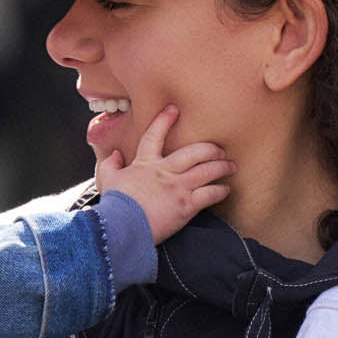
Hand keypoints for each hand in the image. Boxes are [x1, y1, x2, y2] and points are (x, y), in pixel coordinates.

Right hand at [94, 105, 234, 242]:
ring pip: (207, 170)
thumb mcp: (107, 180)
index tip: (174, 110)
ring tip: (231, 166)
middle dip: (211, 149)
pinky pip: (210, 194)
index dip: (164, 121)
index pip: (155, 135)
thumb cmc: (115, 205)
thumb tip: (115, 155)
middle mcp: (165, 171)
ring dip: (222, 167)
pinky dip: (220, 191)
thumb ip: (111, 165)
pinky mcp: (186, 205)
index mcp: (146, 163)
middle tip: (220, 150)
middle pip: (195, 152)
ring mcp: (178, 187)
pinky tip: (225, 190)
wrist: (122, 227)